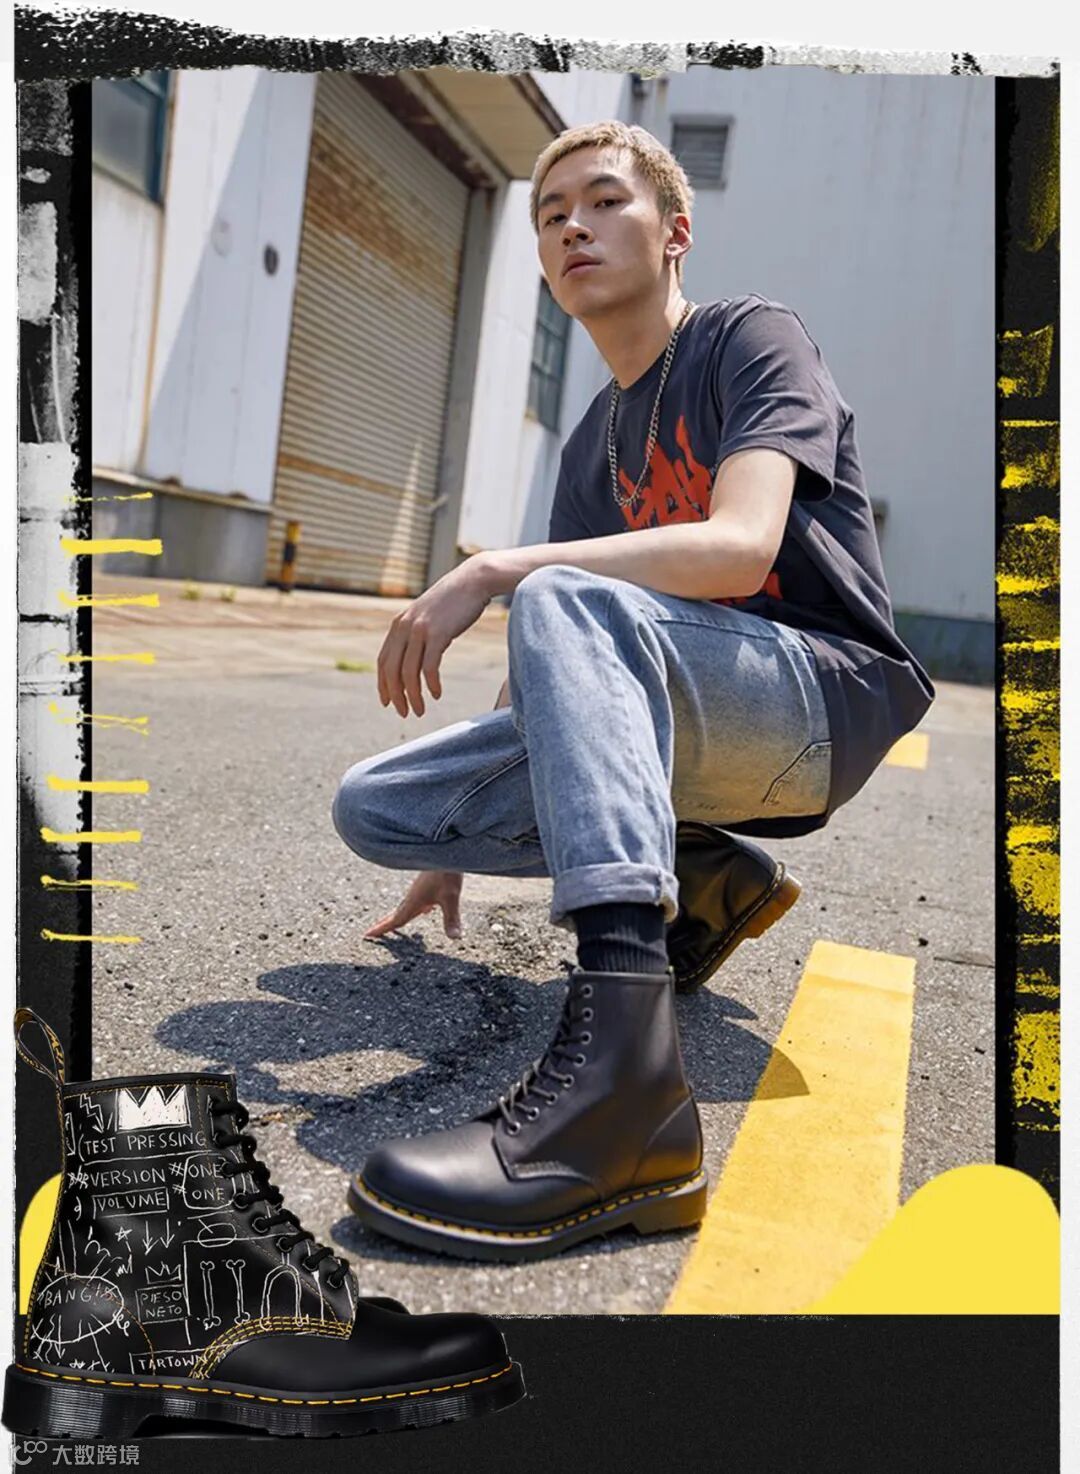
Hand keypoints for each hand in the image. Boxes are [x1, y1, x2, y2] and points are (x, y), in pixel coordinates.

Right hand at [363, 871, 463, 939]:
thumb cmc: (447, 872)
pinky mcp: (428, 884)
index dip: (382, 929)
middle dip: (385, 924)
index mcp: (414, 901)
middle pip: (397, 914)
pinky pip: (418, 900)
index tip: (367, 935)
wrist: (447, 849)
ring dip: (399, 916)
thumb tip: (454, 938)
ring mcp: (420, 889)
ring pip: (407, 906)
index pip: (396, 919)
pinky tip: (426, 910)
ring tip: (395, 924)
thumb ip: (451, 918)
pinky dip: (416, 909)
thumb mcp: (451, 897)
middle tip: (372, 932)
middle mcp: (414, 896)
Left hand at [377, 556, 493, 717]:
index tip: (388, 702)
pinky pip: (429, 667)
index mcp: (398, 625)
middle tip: (404, 713)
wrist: (473, 581)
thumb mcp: (427, 616)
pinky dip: (431, 684)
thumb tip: (412, 657)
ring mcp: (420, 630)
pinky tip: (437, 694)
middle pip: (392, 670)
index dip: (383, 684)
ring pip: (409, 672)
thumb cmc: (453, 601)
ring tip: (420, 710)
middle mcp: (404, 627)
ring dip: (414, 695)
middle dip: (396, 695)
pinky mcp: (438, 633)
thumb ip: (416, 633)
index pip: (383, 661)